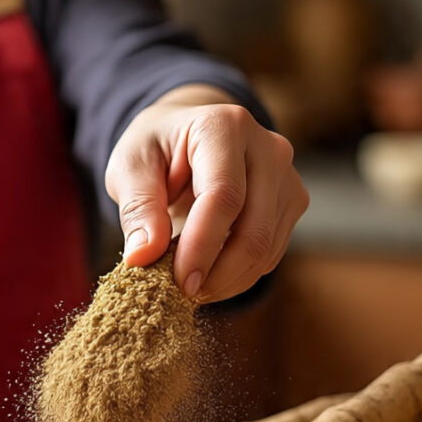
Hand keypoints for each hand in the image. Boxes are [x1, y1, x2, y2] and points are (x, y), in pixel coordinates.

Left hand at [105, 86, 308, 302]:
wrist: (186, 137)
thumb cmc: (155, 149)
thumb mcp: (129, 167)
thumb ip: (136, 208)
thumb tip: (143, 256)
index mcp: (224, 126)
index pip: (224, 196)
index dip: (202, 246)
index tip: (180, 282)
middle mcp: (268, 147)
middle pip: (254, 228)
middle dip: (219, 273)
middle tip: (183, 294)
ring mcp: (286, 176)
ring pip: (267, 248)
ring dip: (228, 280)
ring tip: (190, 285)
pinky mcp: (292, 202)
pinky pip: (271, 253)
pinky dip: (240, 275)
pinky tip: (209, 273)